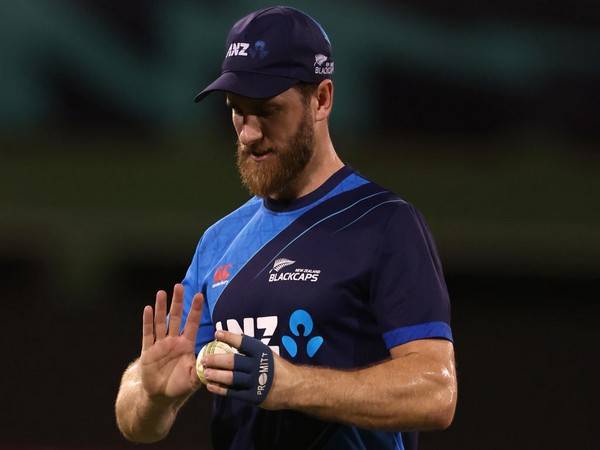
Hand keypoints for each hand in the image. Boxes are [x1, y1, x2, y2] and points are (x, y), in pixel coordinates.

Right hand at [140, 284, 203, 401]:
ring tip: (161, 292)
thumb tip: (212, 364)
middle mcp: (173, 341)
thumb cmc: (180, 386)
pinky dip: (147, 322)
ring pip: (161, 322)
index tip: (199, 295)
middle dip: (177, 302)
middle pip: (175, 317)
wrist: (161, 396)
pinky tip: (147, 309)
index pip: (192, 323)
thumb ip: (202, 370)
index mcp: (186, 345)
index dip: (195, 310)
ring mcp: (160, 345)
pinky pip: (147, 334)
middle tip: (178, 286)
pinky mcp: (148, 352)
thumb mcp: (194, 379)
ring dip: (160, 308)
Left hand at [202, 330, 296, 409]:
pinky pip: (234, 393)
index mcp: (261, 352)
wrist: (294, 388)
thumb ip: (252, 349)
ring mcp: (256, 382)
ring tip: (205, 373)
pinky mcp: (254, 397)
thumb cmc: (277, 368)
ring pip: (232, 378)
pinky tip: (211, 387)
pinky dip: (221, 390)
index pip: (243, 342)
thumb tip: (235, 338)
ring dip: (216, 375)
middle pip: (233, 361)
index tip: (216, 334)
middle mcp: (258, 366)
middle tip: (204, 358)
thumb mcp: (268, 354)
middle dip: (216, 360)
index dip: (229, 337)